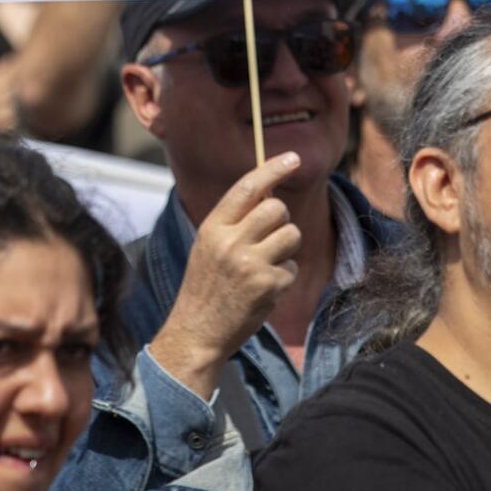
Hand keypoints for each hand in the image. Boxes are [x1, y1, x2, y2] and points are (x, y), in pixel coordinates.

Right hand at [148, 153, 303, 399]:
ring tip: (266, 264)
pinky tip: (264, 290)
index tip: (294, 158)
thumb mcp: (209, 245)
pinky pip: (292, 268)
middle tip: (270, 237)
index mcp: (213, 227)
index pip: (248, 187)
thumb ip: (234, 221)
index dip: (273, 169)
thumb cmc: (205, 286)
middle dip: (281, 220)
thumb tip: (270, 193)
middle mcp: (231, 242)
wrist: (197, 332)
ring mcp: (251, 264)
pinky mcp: (268, 287)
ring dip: (286, 248)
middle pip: (277, 209)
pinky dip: (284, 277)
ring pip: (292, 235)